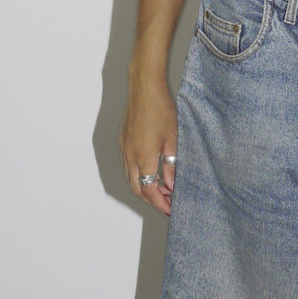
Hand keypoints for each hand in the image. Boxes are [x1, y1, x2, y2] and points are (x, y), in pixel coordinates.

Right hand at [120, 74, 177, 215]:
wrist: (144, 88)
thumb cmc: (161, 109)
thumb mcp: (173, 138)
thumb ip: (171, 164)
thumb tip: (170, 185)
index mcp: (143, 157)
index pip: (149, 191)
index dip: (160, 203)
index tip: (171, 210)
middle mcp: (129, 156)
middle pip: (137, 189)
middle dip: (152, 199)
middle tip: (168, 203)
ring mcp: (124, 148)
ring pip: (131, 178)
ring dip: (145, 188)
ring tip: (163, 189)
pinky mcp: (123, 141)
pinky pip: (128, 166)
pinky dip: (139, 175)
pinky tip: (151, 172)